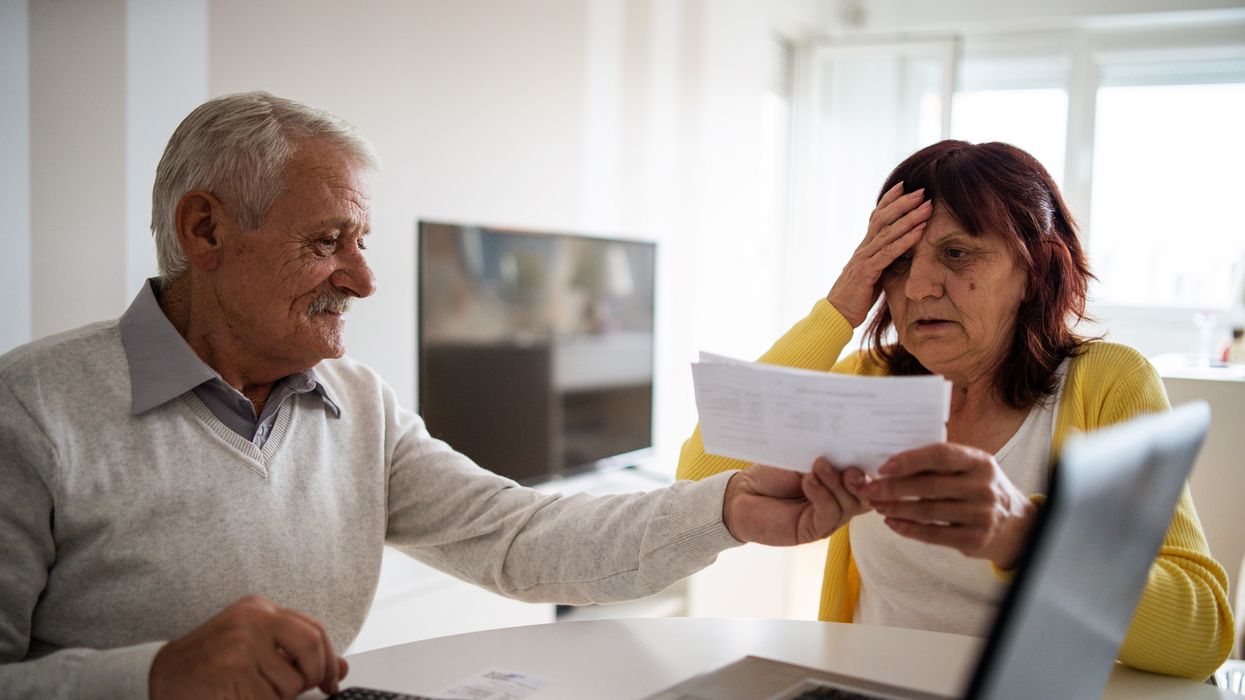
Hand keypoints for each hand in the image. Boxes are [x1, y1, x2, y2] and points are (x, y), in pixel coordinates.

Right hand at [149, 595, 348, 699]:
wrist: (159, 676)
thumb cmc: (209, 663)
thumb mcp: (253, 646)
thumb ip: (294, 652)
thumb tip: (341, 670)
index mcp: (259, 608)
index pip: (314, 629)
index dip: (330, 659)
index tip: (331, 682)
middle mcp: (253, 619)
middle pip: (311, 647)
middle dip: (314, 677)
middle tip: (306, 691)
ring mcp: (242, 644)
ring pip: (291, 683)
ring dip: (278, 698)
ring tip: (250, 691)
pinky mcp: (233, 671)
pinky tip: (239, 697)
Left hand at [723, 459, 872, 545]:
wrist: (741, 493)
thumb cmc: (772, 474)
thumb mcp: (802, 460)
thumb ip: (826, 459)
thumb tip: (849, 448)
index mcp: (840, 482)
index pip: (867, 477)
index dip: (874, 468)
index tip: (871, 453)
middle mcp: (839, 501)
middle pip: (865, 495)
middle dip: (861, 480)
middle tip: (850, 467)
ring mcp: (828, 518)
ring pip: (848, 505)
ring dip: (835, 483)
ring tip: (819, 465)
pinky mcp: (813, 531)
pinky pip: (828, 514)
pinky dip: (822, 495)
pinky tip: (809, 481)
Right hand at [826, 182, 932, 326]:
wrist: (837, 314)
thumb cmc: (856, 296)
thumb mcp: (872, 274)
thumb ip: (882, 260)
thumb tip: (901, 252)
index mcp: (864, 247)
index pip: (876, 217)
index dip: (889, 200)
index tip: (904, 185)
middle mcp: (863, 248)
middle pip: (883, 218)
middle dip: (903, 203)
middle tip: (922, 190)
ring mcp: (864, 258)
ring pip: (888, 233)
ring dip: (909, 218)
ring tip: (927, 208)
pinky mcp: (867, 272)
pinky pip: (888, 253)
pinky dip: (905, 242)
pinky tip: (919, 233)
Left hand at [859, 443, 1038, 569]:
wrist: (1016, 526)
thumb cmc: (980, 489)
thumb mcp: (972, 470)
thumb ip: (941, 465)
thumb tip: (892, 463)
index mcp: (980, 462)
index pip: (940, 455)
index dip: (910, 460)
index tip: (883, 466)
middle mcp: (983, 487)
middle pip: (928, 486)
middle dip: (892, 488)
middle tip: (868, 489)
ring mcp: (981, 515)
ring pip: (927, 511)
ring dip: (896, 508)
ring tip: (877, 505)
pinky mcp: (975, 539)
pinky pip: (933, 535)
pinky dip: (908, 529)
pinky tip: (892, 522)